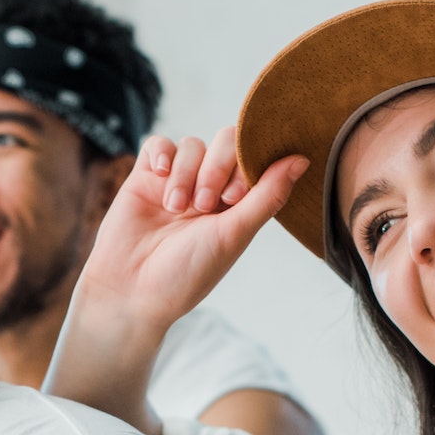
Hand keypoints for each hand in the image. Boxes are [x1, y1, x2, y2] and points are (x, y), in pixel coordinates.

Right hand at [47, 131, 305, 430]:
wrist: (131, 292)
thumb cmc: (186, 274)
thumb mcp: (234, 235)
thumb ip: (267, 195)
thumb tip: (303, 159)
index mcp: (236, 206)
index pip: (252, 159)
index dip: (245, 168)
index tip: (233, 199)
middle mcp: (208, 190)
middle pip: (225, 143)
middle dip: (216, 169)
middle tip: (203, 206)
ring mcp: (176, 182)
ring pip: (191, 145)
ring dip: (186, 173)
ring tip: (176, 210)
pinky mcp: (144, 178)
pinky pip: (157, 144)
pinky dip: (161, 153)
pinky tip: (158, 175)